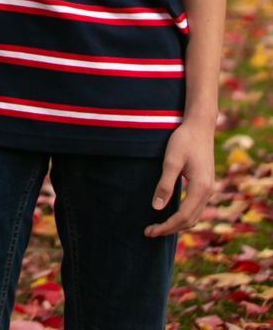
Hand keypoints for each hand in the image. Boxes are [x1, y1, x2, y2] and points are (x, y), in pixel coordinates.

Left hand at [145, 119, 215, 236]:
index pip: (183, 217)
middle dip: (170, 229)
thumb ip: (165, 185)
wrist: (200, 125)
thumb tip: (157, 208)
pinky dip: (184, 216)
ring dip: (177, 224)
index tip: (149, 231)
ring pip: (194, 216)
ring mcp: (209, 189)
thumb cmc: (184, 140)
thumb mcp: (171, 160)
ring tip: (159, 227)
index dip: (166, 227)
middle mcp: (208, 192)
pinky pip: (196, 208)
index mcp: (201, 188)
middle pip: (190, 221)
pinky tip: (171, 214)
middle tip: (150, 232)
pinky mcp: (206, 185)